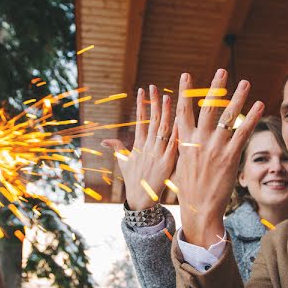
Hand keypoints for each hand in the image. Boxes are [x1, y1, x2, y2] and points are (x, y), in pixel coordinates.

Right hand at [102, 85, 177, 210]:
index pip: (140, 120)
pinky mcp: (168, 163)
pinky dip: (178, 132)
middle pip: (152, 120)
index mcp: (138, 145)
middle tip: (155, 87)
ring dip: (167, 113)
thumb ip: (117, 148)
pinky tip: (182, 120)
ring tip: (169, 97)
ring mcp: (158, 154)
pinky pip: (175, 144)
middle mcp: (148, 147)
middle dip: (154, 103)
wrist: (142, 199)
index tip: (142, 90)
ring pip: (164, 129)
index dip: (141, 105)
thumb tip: (104, 140)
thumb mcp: (123, 163)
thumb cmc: (133, 180)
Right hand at [173, 69, 263, 247]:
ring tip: (245, 82)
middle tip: (222, 71)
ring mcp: (215, 148)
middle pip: (208, 108)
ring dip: (238, 97)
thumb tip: (177, 133)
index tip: (186, 76)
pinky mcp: (231, 157)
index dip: (185, 92)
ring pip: (228, 117)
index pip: (183, 111)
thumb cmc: (188, 189)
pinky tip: (260, 105)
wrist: (199, 208)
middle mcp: (200, 141)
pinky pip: (243, 133)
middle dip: (216, 88)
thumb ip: (180, 145)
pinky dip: (252, 117)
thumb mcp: (178, 163)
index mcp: (184, 142)